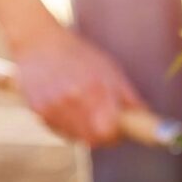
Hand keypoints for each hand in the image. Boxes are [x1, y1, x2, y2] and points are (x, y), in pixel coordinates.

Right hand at [14, 26, 144, 145]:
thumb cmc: (79, 54)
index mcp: (94, 88)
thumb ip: (127, 95)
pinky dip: (69, 126)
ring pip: (76, 137)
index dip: (117, 136)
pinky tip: (70, 110)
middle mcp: (71, 99)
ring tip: (88, 113)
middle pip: (93, 139)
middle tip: (108, 127)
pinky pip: (60, 131)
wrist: (38, 42)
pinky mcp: (38, 110)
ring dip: (86, 131)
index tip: (121, 132)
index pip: (108, 131)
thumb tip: (144, 114)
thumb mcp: (109, 69)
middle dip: (104, 136)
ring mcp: (52, 106)